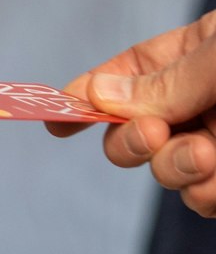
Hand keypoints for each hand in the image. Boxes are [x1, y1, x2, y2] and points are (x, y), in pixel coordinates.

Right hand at [46, 11, 215, 215]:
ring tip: (207, 157)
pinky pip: (198, 199)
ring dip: (174, 170)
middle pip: (132, 132)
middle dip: (131, 141)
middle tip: (152, 136)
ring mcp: (214, 144)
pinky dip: (203, 195)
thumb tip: (97, 94)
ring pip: (163, 172)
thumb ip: (168, 80)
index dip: (89, 95)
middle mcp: (201, 101)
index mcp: (198, 54)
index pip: (130, 73)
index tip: (55, 115)